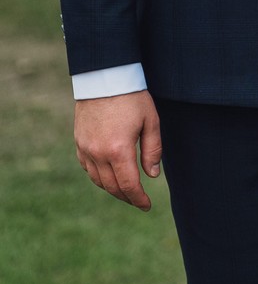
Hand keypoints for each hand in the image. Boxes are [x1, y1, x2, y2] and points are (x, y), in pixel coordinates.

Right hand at [73, 90, 162, 210]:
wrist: (104, 78)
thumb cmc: (132, 97)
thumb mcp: (150, 121)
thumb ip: (152, 150)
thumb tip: (152, 175)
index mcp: (118, 150)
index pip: (128, 185)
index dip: (138, 199)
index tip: (147, 206)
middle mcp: (98, 153)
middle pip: (112, 187)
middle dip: (127, 197)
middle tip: (138, 201)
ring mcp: (85, 148)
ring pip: (97, 180)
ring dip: (112, 189)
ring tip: (126, 190)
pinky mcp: (79, 142)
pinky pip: (87, 167)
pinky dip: (98, 176)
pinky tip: (108, 175)